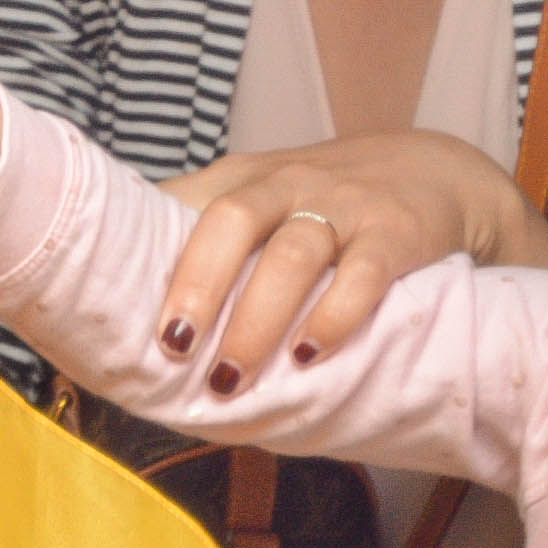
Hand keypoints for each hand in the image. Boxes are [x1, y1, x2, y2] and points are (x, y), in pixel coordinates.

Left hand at [153, 133, 547, 387]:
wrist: (436, 171)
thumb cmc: (324, 203)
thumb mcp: (262, 202)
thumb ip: (204, 239)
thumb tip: (127, 309)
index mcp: (242, 182)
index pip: (179, 204)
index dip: (142, 252)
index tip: (111, 309)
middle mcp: (288, 185)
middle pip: (231, 221)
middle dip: (197, 286)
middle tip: (173, 348)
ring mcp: (344, 207)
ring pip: (293, 254)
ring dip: (257, 320)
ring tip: (230, 376)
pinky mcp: (397, 233)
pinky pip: (364, 273)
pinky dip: (335, 316)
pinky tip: (310, 354)